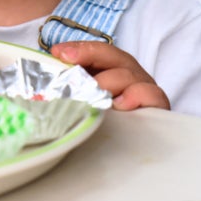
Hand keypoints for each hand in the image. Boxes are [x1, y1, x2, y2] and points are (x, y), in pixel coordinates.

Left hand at [51, 41, 169, 111]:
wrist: (131, 151)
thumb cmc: (104, 122)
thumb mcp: (85, 100)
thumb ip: (70, 88)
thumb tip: (42, 80)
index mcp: (113, 69)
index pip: (98, 51)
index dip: (79, 48)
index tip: (56, 52)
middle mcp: (131, 75)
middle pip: (114, 56)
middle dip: (89, 55)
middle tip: (69, 63)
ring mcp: (145, 90)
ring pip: (128, 75)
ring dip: (106, 81)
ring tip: (89, 92)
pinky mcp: (158, 109)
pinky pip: (153, 95)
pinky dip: (137, 96)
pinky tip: (121, 105)